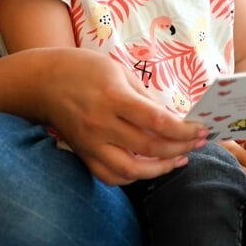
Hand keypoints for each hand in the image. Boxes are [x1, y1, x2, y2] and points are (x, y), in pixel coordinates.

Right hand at [38, 49, 208, 185]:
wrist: (43, 82)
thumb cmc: (84, 69)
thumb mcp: (119, 71)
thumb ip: (145, 98)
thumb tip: (172, 119)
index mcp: (113, 98)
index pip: (158, 122)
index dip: (185, 130)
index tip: (202, 130)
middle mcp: (101, 124)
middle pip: (150, 148)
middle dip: (181, 147)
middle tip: (199, 143)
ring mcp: (91, 143)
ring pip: (132, 170)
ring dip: (161, 168)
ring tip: (179, 159)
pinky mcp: (84, 154)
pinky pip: (111, 176)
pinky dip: (133, 176)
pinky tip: (148, 167)